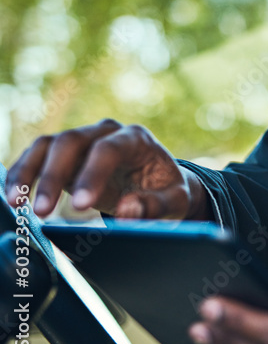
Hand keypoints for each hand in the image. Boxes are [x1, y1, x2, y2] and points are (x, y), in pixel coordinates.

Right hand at [5, 119, 208, 219]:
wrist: (158, 182)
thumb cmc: (167, 190)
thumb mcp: (175, 201)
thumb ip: (156, 206)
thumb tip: (128, 210)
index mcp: (136, 138)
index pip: (109, 149)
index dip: (92, 175)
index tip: (80, 207)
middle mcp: (106, 132)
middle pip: (71, 141)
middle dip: (53, 176)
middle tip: (42, 212)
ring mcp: (84, 140)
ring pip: (48, 145)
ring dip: (28, 172)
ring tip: (17, 203)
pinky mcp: (66, 154)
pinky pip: (37, 156)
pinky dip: (22, 174)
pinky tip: (14, 196)